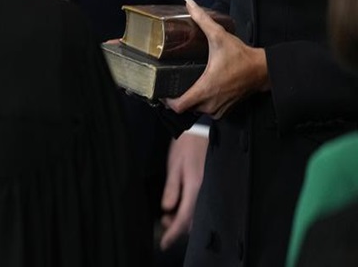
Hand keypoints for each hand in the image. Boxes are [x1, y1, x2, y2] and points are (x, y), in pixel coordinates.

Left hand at [158, 131, 207, 248]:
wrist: (201, 132)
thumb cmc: (185, 146)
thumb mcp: (174, 165)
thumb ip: (172, 188)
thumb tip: (167, 209)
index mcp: (196, 187)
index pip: (184, 218)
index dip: (173, 233)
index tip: (164, 243)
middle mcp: (206, 192)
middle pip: (193, 221)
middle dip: (177, 227)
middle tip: (164, 222)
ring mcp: (211, 190)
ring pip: (197, 215)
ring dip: (183, 219)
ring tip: (169, 215)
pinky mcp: (212, 187)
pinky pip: (202, 206)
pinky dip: (190, 211)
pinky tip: (180, 206)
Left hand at [166, 0, 268, 118]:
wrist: (263, 70)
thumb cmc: (240, 55)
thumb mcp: (219, 35)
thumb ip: (201, 18)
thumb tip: (188, 1)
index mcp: (205, 89)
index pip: (179, 106)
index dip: (167, 100)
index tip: (161, 90)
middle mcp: (210, 103)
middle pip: (185, 108)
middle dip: (176, 98)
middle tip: (168, 83)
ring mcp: (219, 109)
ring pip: (196, 110)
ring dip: (189, 101)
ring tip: (181, 85)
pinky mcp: (226, 110)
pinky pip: (207, 111)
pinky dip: (201, 104)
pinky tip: (197, 90)